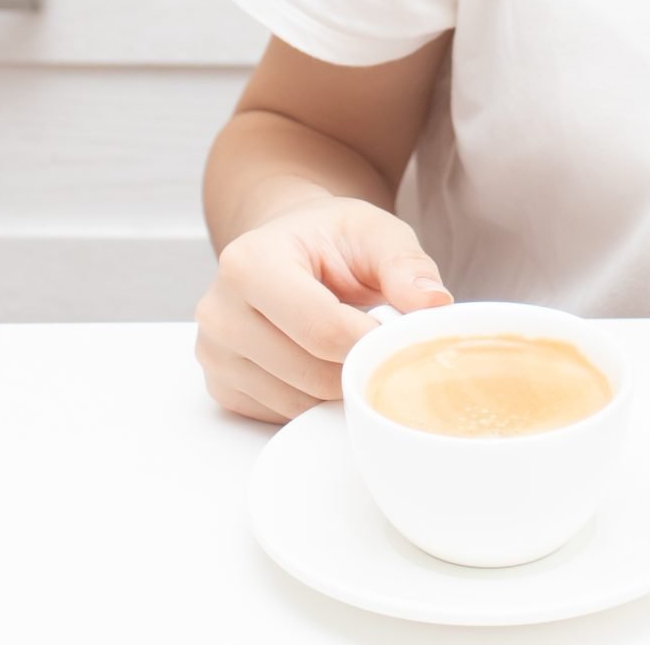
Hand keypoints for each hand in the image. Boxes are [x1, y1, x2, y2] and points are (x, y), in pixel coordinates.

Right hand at [194, 195, 453, 424]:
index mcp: (249, 263)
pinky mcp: (222, 387)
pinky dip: (315, 400)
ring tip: (351, 346)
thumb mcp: (375, 232)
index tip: (398, 332)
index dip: (373, 341)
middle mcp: (219, 311)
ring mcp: (215, 355)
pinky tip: (324, 363)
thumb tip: (434, 304)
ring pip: (299, 403)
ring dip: (340, 387)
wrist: (289, 248)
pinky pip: (282, 416)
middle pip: (311, 373)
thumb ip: (407, 265)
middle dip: (360, 366)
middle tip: (380, 340)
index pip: (322, 330)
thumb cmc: (330, 239)